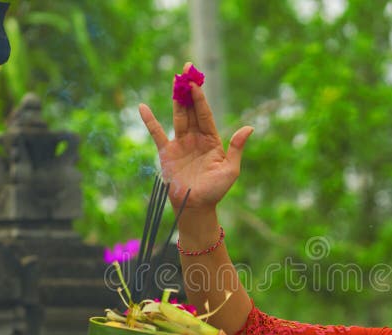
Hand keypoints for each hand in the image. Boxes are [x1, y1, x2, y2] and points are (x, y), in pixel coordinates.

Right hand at [138, 62, 253, 211]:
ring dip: (176, 99)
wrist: (196, 207)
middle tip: (186, 69)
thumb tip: (249, 127)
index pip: (205, 114)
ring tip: (174, 79)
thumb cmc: (216, 191)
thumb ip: (237, 149)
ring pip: (178, 116)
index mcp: (212, 140)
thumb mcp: (230, 170)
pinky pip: (157, 133)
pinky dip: (150, 121)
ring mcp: (181, 144)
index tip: (196, 81)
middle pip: (191, 109)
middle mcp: (196, 138)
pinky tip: (143, 107)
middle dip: (188, 90)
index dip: (200, 97)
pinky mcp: (167, 153)